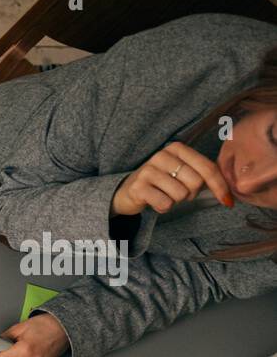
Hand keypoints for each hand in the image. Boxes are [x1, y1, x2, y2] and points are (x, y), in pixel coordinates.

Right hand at [111, 141, 232, 216]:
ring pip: (180, 194)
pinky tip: (154, 202)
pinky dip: (163, 208)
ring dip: (175, 201)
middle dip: (190, 194)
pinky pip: (165, 203)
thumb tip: (229, 192)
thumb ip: (203, 174)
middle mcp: (162, 155)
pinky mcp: (138, 187)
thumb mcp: (182, 172)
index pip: (207, 168)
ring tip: (164, 195)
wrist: (127, 190)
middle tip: (178, 193)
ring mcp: (148, 170)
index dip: (220, 186)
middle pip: (195, 182)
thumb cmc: (161, 183)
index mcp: (177, 148)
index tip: (227, 202)